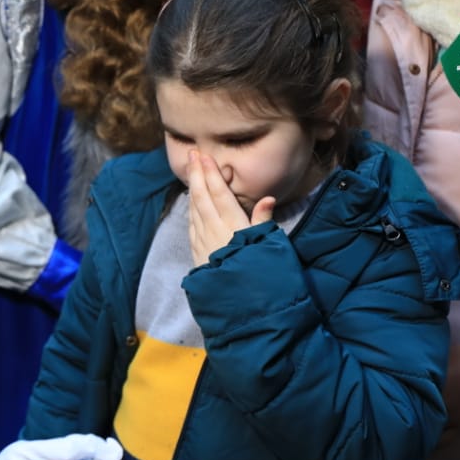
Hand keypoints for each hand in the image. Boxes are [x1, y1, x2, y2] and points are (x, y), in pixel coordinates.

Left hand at [186, 150, 273, 266]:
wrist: (241, 304)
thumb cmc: (261, 272)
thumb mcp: (268, 245)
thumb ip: (264, 221)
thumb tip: (267, 198)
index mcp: (233, 224)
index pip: (219, 193)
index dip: (211, 173)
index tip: (204, 156)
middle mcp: (214, 230)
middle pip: (202, 196)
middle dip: (196, 174)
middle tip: (192, 154)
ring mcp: (203, 241)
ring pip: (194, 209)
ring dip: (192, 188)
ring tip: (190, 171)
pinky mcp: (198, 252)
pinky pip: (192, 224)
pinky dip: (191, 208)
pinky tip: (191, 202)